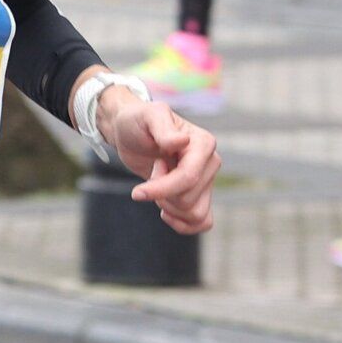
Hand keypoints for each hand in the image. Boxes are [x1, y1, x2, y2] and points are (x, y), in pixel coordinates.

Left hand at [100, 91, 219, 234]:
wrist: (131, 133)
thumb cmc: (138, 122)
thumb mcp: (146, 117)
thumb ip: (163, 129)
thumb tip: (182, 141)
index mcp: (203, 143)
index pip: (188, 178)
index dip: (162, 188)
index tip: (137, 192)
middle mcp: (210, 162)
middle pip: (189, 199)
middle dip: (162, 194)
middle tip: (152, 172)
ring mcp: (207, 180)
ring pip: (195, 213)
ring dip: (169, 207)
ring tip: (157, 186)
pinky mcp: (200, 194)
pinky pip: (203, 222)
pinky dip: (184, 225)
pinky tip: (165, 213)